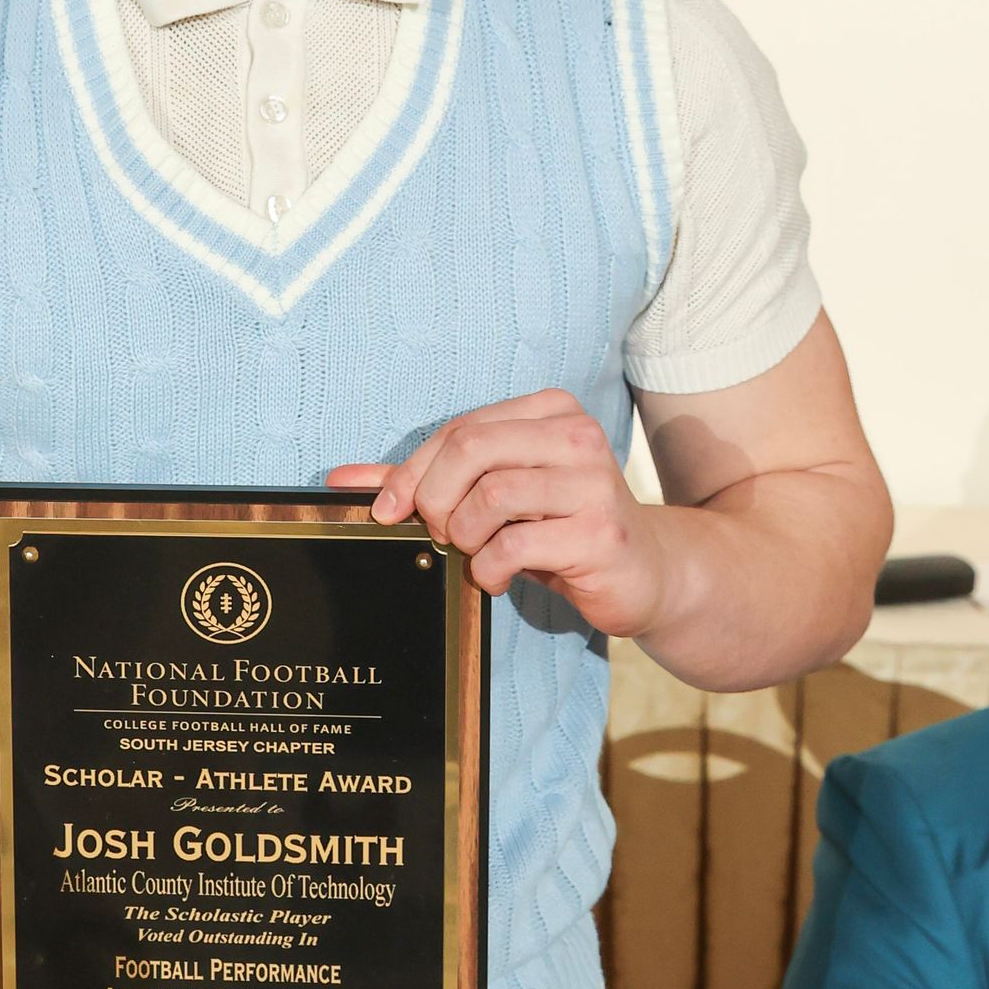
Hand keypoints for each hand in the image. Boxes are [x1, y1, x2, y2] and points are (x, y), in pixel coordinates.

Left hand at [331, 387, 664, 639]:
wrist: (647, 572)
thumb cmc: (560, 528)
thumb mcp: (495, 495)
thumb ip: (424, 481)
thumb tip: (341, 479)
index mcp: (550, 412)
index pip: (461, 429)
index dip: (413, 472)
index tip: (390, 511)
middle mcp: (576, 437)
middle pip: (471, 450)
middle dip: (435, 498)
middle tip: (438, 533)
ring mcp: (594, 484)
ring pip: (491, 496)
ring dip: (464, 536)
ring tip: (475, 553)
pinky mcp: (601, 533)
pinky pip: (515, 545)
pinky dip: (488, 567)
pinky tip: (498, 576)